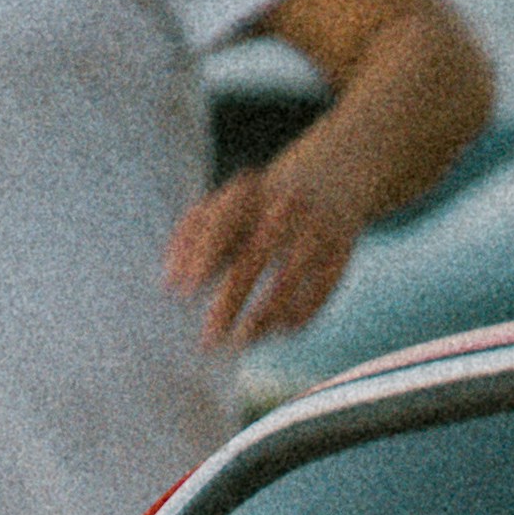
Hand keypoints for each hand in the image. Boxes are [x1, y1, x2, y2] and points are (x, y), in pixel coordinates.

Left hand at [169, 147, 376, 348]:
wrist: (334, 172)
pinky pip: (321, 291)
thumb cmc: (264, 200)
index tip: (184, 293)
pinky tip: (277, 331)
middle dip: (229, 302)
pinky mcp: (343, 251)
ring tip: (240, 342)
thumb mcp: (231, 203)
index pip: (223, 224)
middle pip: (254, 258)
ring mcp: (317, 229)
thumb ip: (196, 234)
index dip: (203, 257)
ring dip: (263, 317)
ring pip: (290, 279)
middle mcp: (286, 207)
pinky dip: (299, 315)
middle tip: (208, 339)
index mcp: (252, 192)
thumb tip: (170, 283)